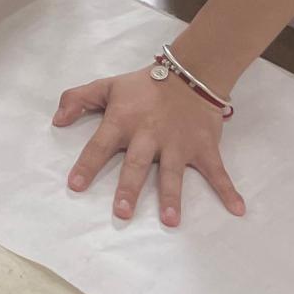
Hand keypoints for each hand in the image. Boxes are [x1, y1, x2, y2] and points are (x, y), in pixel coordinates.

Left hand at [55, 67, 245, 226]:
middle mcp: (148, 135)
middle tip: (121, 212)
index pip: (99, 145)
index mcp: (123, 121)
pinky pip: (217, 172)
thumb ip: (78, 99)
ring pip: (173, 173)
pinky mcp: (204, 148)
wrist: (190, 73)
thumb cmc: (144, 85)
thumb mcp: (107, 86)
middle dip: (129, 188)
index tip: (75, 186)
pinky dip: (228, 189)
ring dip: (172, 196)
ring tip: (170, 220)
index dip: (86, 165)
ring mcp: (178, 144)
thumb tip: (56, 119)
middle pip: (136, 165)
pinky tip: (237, 208)